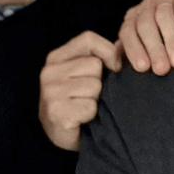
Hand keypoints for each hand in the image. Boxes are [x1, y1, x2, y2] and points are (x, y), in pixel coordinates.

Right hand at [39, 31, 121, 151]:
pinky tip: (81, 119)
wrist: (61, 133)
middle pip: (95, 65)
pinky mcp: (56, 111)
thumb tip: (123, 45)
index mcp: (56, 57)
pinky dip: (90, 115)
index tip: (114, 68)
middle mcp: (49, 71)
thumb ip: (102, 57)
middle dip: (99, 82)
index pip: (88, 39)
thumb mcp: (85, 73)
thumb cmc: (77, 101)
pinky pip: (90, 107)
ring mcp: (51, 91)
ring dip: (95, 100)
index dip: (108, 52)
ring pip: (94, 86)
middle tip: (87, 96)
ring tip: (83, 107)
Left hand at [119, 0, 173, 73]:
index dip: (134, 49)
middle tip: (162, 69)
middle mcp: (146, 6)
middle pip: (145, 25)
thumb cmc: (165, 44)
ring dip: (171, 40)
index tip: (143, 68)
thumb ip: (129, 55)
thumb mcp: (146, 48)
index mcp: (133, 19)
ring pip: (163, 16)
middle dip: (154, 49)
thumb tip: (114, 66)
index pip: (128, 32)